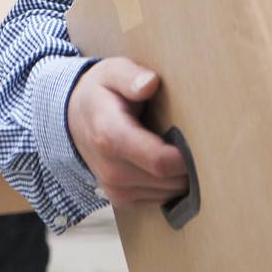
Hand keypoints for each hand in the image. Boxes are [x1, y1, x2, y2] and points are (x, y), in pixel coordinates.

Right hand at [66, 58, 188, 206]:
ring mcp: (115, 189)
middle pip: (168, 180)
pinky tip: (164, 161)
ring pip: (166, 193)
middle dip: (187, 163)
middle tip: (192, 138)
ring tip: (175, 147)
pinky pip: (158, 199)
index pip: (159, 161)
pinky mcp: (121, 199)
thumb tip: (150, 83)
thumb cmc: (99, 92)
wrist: (72, 119)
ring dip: (178, 175)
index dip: (185, 156)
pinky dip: (167, 183)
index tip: (199, 139)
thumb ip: (131, 77)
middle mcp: (112, 170)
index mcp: (110, 136)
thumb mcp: (112, 72)